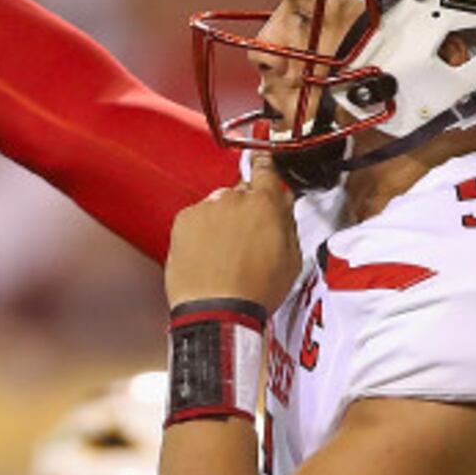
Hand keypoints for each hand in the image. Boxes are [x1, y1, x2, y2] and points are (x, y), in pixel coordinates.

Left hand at [165, 163, 299, 311]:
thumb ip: (287, 223)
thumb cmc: (254, 291)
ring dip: (221, 222)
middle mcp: (233, 200)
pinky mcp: (184, 221)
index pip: (266, 170)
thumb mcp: (291, 259)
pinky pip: (195, 219)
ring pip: (217, 207)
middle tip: (246, 240)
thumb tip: (283, 207)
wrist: (217, 309)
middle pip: (241, 192)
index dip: (265, 168)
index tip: (263, 165)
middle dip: (244, 210)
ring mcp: (206, 209)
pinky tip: (208, 256)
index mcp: (265, 204)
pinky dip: (200, 232)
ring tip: (224, 255)